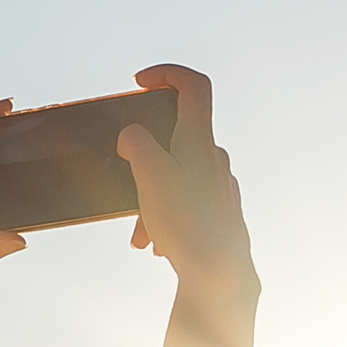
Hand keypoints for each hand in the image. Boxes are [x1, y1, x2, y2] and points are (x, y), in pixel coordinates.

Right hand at [119, 64, 256, 296]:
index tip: (140, 82)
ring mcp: (218, 185)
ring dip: (150, 199)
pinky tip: (156, 243)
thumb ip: (136, 143)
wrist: (220, 273)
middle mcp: (213, 158)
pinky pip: (184, 204)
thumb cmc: (188, 223)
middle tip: (126, 180)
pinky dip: (164, 217)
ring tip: (140, 232)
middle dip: (143, 160)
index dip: (166, 73)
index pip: (193, 85)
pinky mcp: (219, 211)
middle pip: (175, 138)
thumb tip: (133, 136)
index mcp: (198, 140)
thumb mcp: (148, 173)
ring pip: (175, 178)